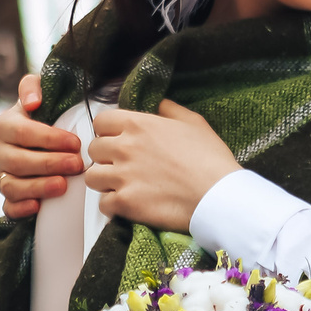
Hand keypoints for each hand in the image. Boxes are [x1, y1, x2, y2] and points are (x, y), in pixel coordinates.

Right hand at [0, 74, 83, 220]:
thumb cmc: (46, 115)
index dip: (49, 139)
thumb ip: (33, 86)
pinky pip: (7, 207)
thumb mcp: (41, 94)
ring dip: (38, 187)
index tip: (76, 143)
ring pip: (11, 186)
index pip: (21, 132)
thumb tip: (33, 102)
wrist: (44, 139)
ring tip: (63, 186)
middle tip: (77, 164)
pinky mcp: (8, 196)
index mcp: (3, 125)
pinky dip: (20, 209)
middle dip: (49, 163)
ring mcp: (1, 175)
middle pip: (17, 161)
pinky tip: (38, 206)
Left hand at [83, 100, 238, 231]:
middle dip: (105, 156)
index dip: (108, 131)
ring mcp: (122, 176)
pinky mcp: (125, 203)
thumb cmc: (210, 158)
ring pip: (92, 177)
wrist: (217, 195)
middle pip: (93, 149)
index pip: (101, 121)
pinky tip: (128, 203)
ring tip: (121, 185)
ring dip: (105, 181)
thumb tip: (158, 105)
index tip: (117, 139)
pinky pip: (103, 204)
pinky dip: (113, 205)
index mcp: (138, 125)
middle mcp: (125, 148)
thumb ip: (170, 109)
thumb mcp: (194, 122)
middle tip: (122, 165)